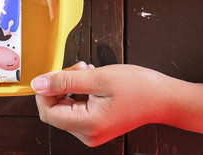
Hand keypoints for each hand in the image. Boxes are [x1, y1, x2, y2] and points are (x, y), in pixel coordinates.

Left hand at [31, 62, 174, 146]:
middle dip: (60, 85)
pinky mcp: (96, 126)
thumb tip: (37, 84)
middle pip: (54, 110)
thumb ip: (64, 81)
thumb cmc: (138, 87)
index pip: (47, 111)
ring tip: (89, 72)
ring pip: (64, 107)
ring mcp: (92, 132)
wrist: (164, 98)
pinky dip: (79, 92)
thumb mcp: (97, 78)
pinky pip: (76, 109)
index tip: (59, 72)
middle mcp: (87, 134)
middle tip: (80, 68)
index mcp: (87, 125)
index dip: (46, 90)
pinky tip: (93, 81)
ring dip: (70, 87)